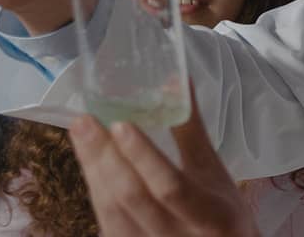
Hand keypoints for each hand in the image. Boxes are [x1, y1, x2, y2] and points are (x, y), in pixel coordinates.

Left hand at [69, 86, 257, 236]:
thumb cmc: (222, 214)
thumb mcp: (214, 174)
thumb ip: (192, 131)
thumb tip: (177, 82)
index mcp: (208, 215)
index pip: (170, 186)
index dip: (143, 156)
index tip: (120, 124)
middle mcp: (176, 236)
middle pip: (132, 197)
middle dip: (104, 157)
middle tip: (84, 121)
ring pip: (112, 210)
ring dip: (93, 170)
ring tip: (81, 135)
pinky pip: (106, 219)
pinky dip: (95, 188)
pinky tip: (89, 164)